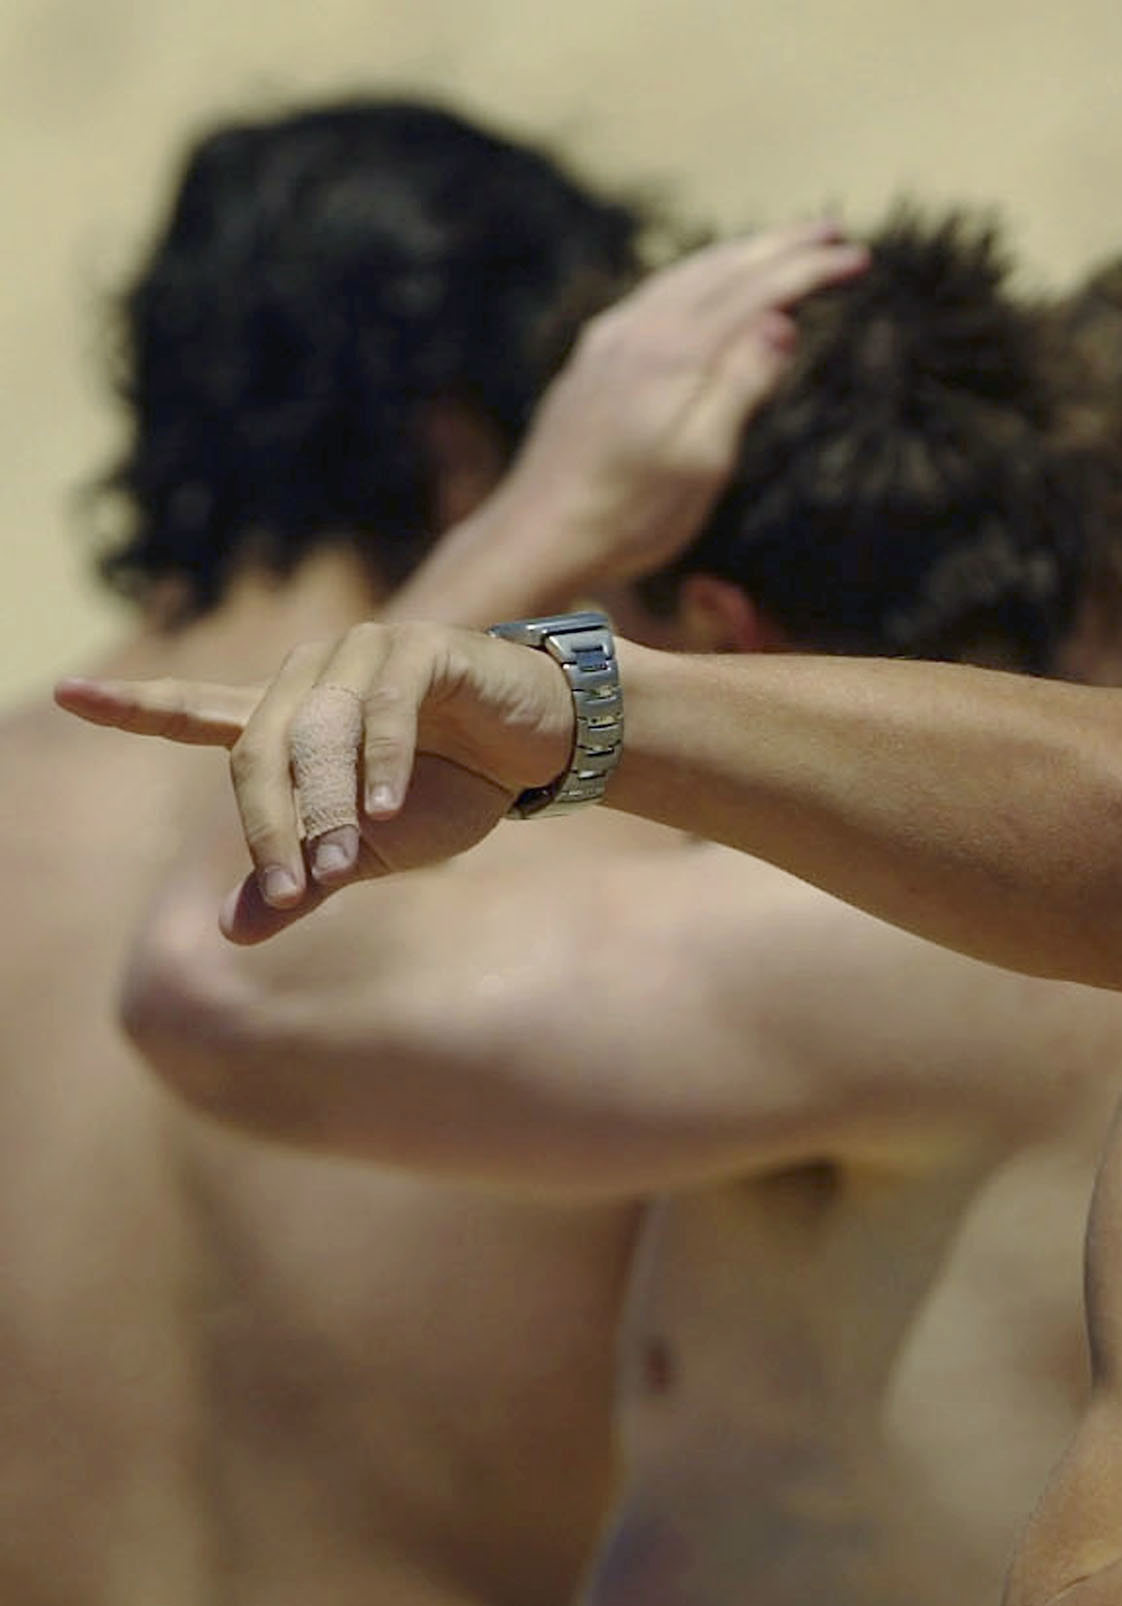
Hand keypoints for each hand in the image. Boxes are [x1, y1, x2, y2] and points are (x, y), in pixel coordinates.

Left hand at [59, 622, 573, 940]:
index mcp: (290, 717)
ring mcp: (362, 656)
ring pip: (317, 734)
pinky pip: (382, 711)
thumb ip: (305, 879)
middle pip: (258, 751)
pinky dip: (379, 765)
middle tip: (292, 893)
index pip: (199, 711)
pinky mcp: (419, 651)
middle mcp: (312, 675)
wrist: (544, 749)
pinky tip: (386, 811)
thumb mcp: (372, 849)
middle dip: (271, 827)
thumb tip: (234, 931)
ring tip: (346, 863)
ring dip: (327, 807)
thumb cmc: (454, 790)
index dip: (136, 706)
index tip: (69, 695)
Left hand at [433, 222, 868, 594]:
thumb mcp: (702, 461)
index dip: (810, 269)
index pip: (757, 292)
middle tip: (834, 229)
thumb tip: (781, 322)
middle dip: (782, 245)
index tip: (857, 257)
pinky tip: (708, 281)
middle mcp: (640, 330)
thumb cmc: (631, 514)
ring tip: (783, 245)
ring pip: (687, 273)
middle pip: (722, 267)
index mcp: (674, 354)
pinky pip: (660, 291)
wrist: (540, 531)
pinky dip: (701, 273)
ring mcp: (612, 338)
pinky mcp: (596, 354)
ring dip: (741, 253)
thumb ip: (741, 386)